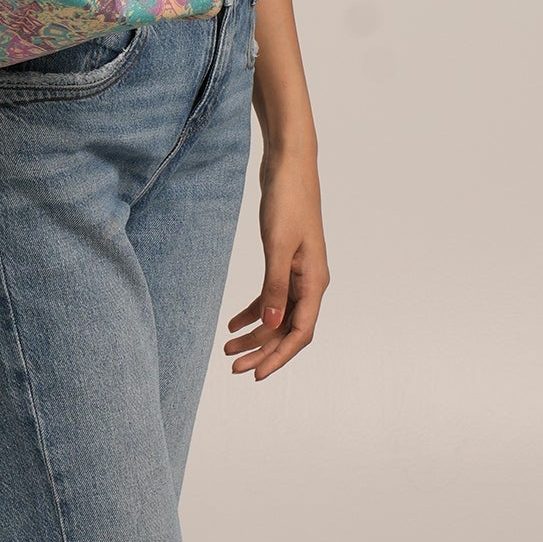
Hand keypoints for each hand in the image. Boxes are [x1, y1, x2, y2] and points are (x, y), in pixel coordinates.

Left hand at [223, 152, 328, 378]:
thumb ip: (274, 288)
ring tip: (227, 349)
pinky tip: (232, 323)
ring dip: (255, 334)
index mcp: (314, 282)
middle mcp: (310, 282)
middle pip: (288, 329)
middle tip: (233, 367)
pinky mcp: (285, 262)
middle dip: (262, 351)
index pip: (300, 332)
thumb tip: (270, 326)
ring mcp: (298, 273)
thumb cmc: (288, 201)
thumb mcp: (277, 246)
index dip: (279, 357)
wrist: (288, 166)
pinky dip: (253, 311)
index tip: (256, 375)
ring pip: (278, 316)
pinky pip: (271, 297)